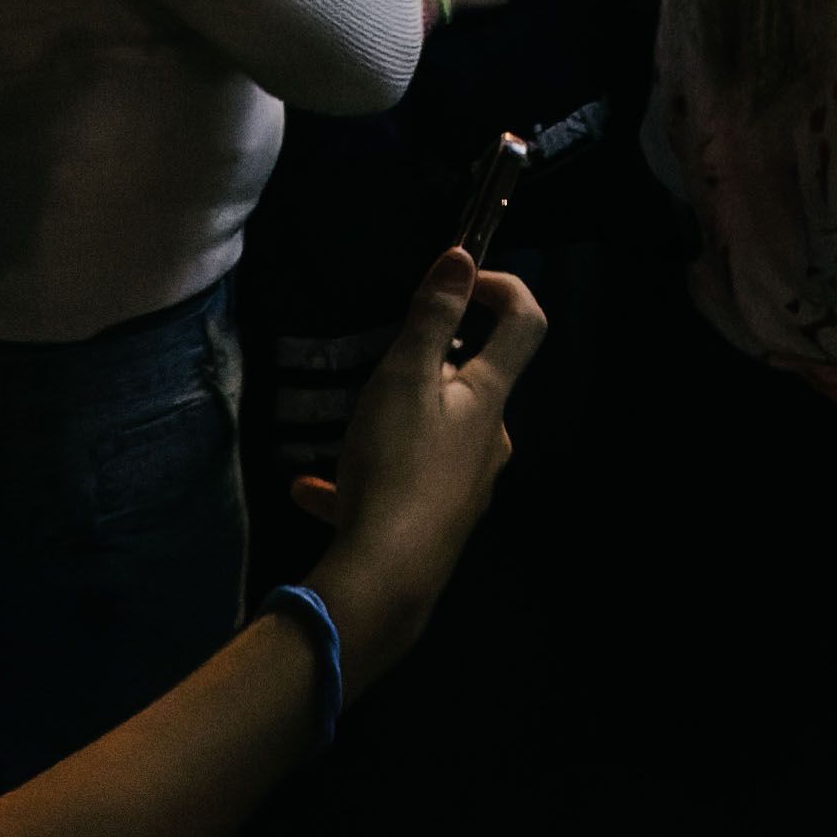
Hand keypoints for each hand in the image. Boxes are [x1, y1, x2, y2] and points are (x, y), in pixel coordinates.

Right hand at [292, 251, 543, 687]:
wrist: (388, 580)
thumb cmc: (397, 466)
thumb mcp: (405, 377)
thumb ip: (432, 316)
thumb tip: (463, 257)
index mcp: (488, 398)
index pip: (525, 323)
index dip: (503, 286)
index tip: (461, 277)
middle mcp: (488, 441)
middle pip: (472, 385)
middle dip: (428, 367)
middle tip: (380, 369)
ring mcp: (464, 487)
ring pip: (429, 438)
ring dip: (388, 427)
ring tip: (341, 434)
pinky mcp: (434, 525)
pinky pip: (398, 488)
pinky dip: (360, 481)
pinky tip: (311, 491)